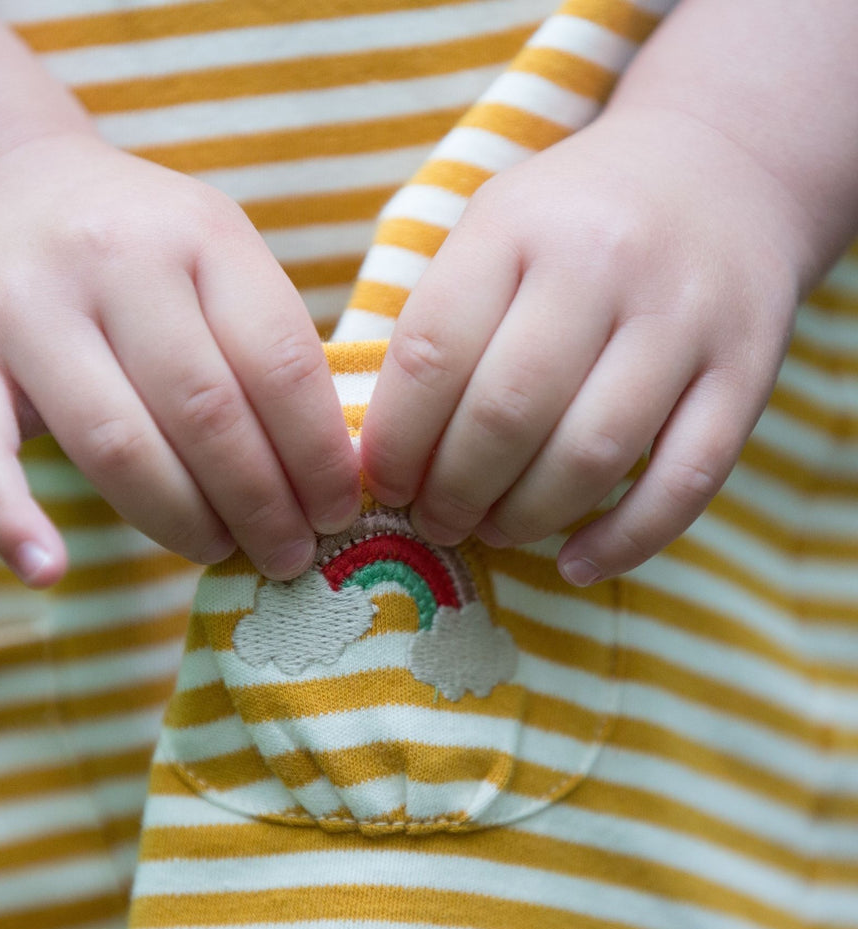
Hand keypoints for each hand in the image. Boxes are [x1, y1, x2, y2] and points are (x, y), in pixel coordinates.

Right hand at [0, 132, 359, 585]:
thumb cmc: (134, 247)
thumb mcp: (213, 254)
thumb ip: (263, 342)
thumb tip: (326, 471)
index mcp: (200, 235)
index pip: (279, 363)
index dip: (318, 455)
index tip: (338, 512)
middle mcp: (113, 260)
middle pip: (204, 412)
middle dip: (261, 504)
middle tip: (288, 556)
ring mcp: (27, 308)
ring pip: (114, 443)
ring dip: (180, 520)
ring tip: (220, 553)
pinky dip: (9, 520)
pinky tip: (48, 572)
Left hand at [361, 108, 804, 585]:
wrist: (721, 162)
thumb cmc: (573, 219)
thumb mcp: (493, 228)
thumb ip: (441, 321)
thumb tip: (383, 450)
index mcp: (516, 227)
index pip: (432, 353)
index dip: (395, 440)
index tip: (384, 483)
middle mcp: (603, 264)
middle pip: (507, 414)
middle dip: (453, 492)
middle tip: (434, 519)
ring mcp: (684, 318)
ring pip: (592, 454)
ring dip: (525, 518)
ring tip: (492, 530)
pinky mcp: (747, 369)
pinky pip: (686, 479)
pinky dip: (625, 539)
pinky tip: (577, 564)